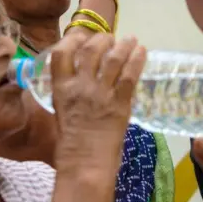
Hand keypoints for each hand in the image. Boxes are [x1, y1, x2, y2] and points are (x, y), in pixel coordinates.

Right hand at [49, 33, 146, 174]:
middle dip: (102, 39)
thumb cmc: (70, 145)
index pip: (61, 53)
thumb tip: (81, 79)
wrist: (84, 164)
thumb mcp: (61, 112)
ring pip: (113, 58)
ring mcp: (100, 94)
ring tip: (130, 40)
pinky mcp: (119, 103)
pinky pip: (130, 75)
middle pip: (91, 50)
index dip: (72, 40)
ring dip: (123, 45)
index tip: (82, 36)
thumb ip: (69, 93)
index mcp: (60, 89)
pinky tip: (142, 51)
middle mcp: (79, 86)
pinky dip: (137, 59)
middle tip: (111, 39)